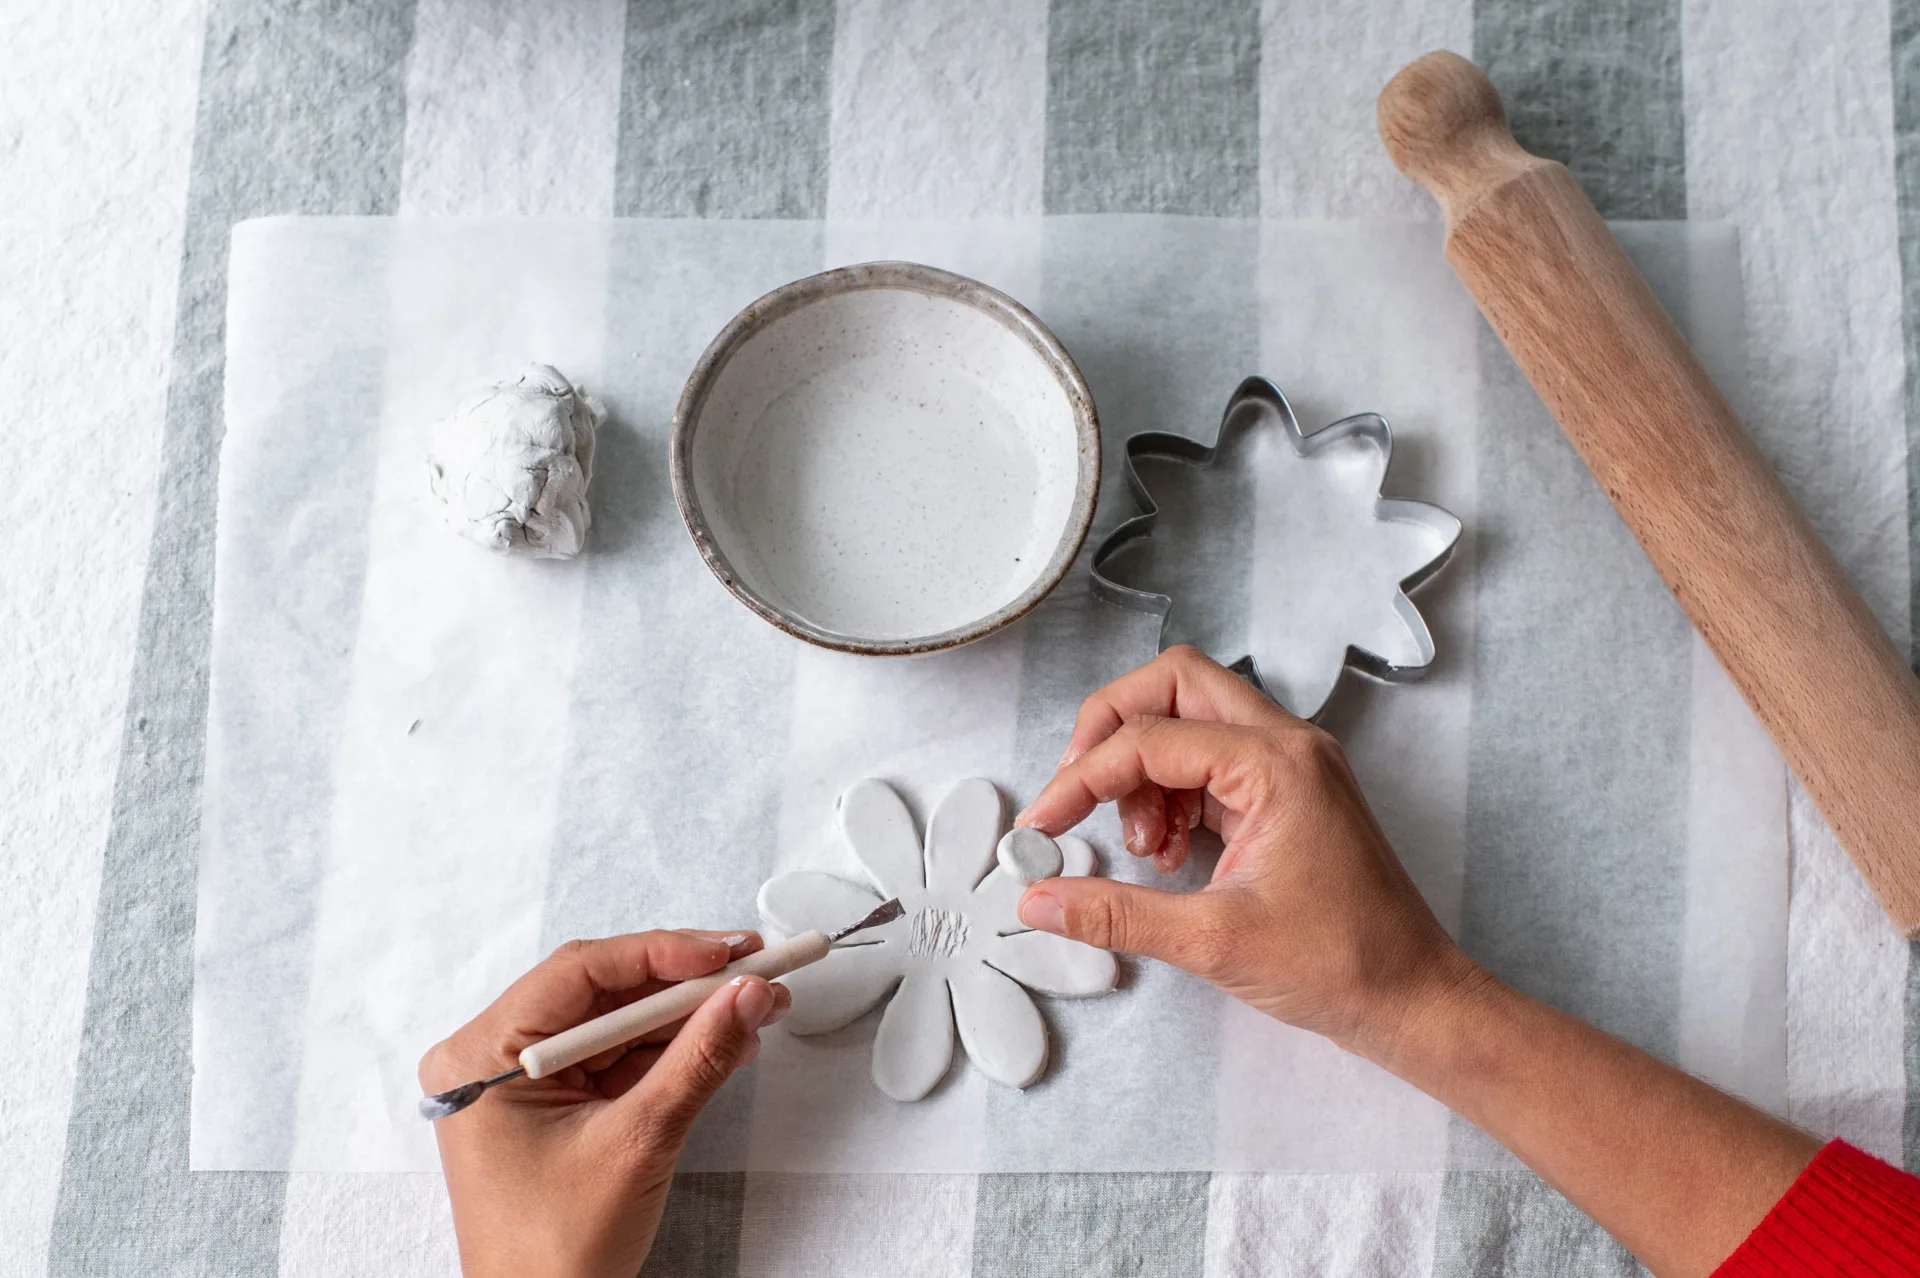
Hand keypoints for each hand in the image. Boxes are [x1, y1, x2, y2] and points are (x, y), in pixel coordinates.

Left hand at [419, 931, 790, 1277]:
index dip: (663, 952)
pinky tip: (728, 1038)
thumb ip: (697, 1059)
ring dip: (689, 1015)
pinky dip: (674, 1049)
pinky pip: (620, 1057)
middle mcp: (496, 1056)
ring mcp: (526, 1082)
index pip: (581, 971)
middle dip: (686, 983)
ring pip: (619, 1022)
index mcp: (484, 1055)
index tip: (729, 953)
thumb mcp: (637, 1142)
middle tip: (756, 968)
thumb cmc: (555, 1252)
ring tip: (758, 1004)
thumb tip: (748, 994)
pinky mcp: (557, 1105)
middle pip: (604, 991)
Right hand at [1014, 645, 1473, 1059]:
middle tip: (1076, 790)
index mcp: (1277, 763)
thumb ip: (1115, 914)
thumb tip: (1040, 901)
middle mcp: (1288, 745)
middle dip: (1111, 729)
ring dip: (1143, 767)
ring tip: (1141, 845)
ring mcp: (1292, 764)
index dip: (1080, 779)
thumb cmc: (1340, 964)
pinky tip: (1167, 852)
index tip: (1041, 827)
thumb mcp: (1212, 941)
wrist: (1412, 998)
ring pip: (1191, 718)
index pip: (1149, 739)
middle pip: (1174, 685)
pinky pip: (1210, 760)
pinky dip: (1172, 792)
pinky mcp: (1288, 793)